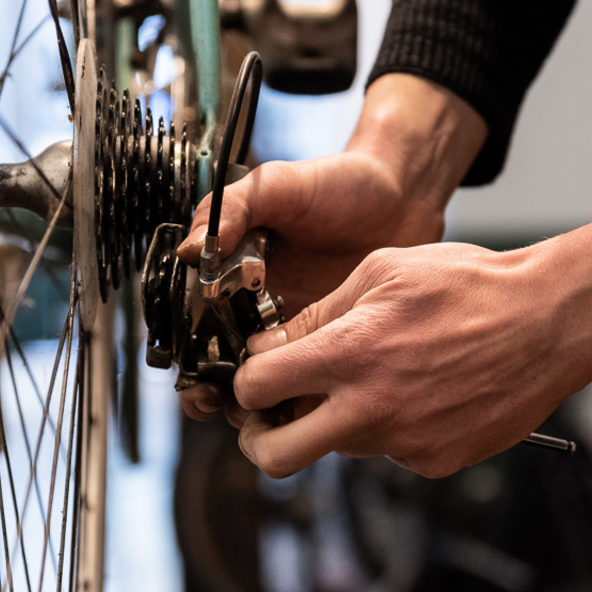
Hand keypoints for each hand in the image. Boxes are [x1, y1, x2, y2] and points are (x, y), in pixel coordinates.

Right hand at [177, 74, 487, 420]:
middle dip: (219, 390)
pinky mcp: (334, 341)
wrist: (402, 194)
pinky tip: (309, 404)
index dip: (189, 354)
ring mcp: (297, 327)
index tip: (196, 375)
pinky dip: (307, 396)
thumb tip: (190, 250)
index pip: (195, 321)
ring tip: (268, 409)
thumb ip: (231, 208)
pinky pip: (314, 377)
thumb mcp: (276, 184)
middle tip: (231, 402)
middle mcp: (258, 304)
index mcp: (232, 272)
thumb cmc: (338, 183)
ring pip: (267, 378)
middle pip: (223, 361)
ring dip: (261, 400)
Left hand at [228, 221, 591, 477]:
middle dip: (259, 440)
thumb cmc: (469, 284)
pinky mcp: (436, 461)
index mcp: (348, 354)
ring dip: (338, 421)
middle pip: (275, 457)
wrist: (551, 320)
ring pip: (338, 447)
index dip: (245, 383)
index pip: (254, 389)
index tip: (257, 376)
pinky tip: (424, 389)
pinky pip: (390, 450)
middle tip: (270, 418)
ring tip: (381, 376)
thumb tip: (272, 348)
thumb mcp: (382, 272)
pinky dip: (392, 426)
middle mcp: (369, 410)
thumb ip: (318, 314)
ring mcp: (404, 442)